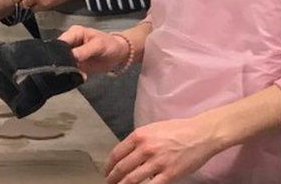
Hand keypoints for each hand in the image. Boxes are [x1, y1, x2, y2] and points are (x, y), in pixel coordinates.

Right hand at [58, 25, 128, 74]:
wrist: (119, 54)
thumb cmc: (110, 44)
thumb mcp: (98, 45)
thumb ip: (84, 51)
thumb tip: (71, 57)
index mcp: (74, 33)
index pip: (61, 41)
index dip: (58, 50)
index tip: (60, 60)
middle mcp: (70, 43)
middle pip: (58, 52)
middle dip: (61, 61)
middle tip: (66, 69)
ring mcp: (72, 54)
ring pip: (62, 62)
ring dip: (66, 69)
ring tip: (73, 72)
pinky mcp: (75, 64)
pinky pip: (69, 70)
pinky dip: (72, 74)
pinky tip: (77, 76)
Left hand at [105, 117, 221, 183]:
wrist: (201, 134)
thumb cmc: (178, 130)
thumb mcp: (152, 129)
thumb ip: (139, 141)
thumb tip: (129, 154)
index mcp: (139, 136)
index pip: (117, 154)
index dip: (108, 166)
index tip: (106, 172)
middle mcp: (145, 149)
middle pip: (122, 168)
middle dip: (112, 178)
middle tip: (109, 183)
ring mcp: (157, 162)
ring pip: (133, 179)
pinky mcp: (170, 173)